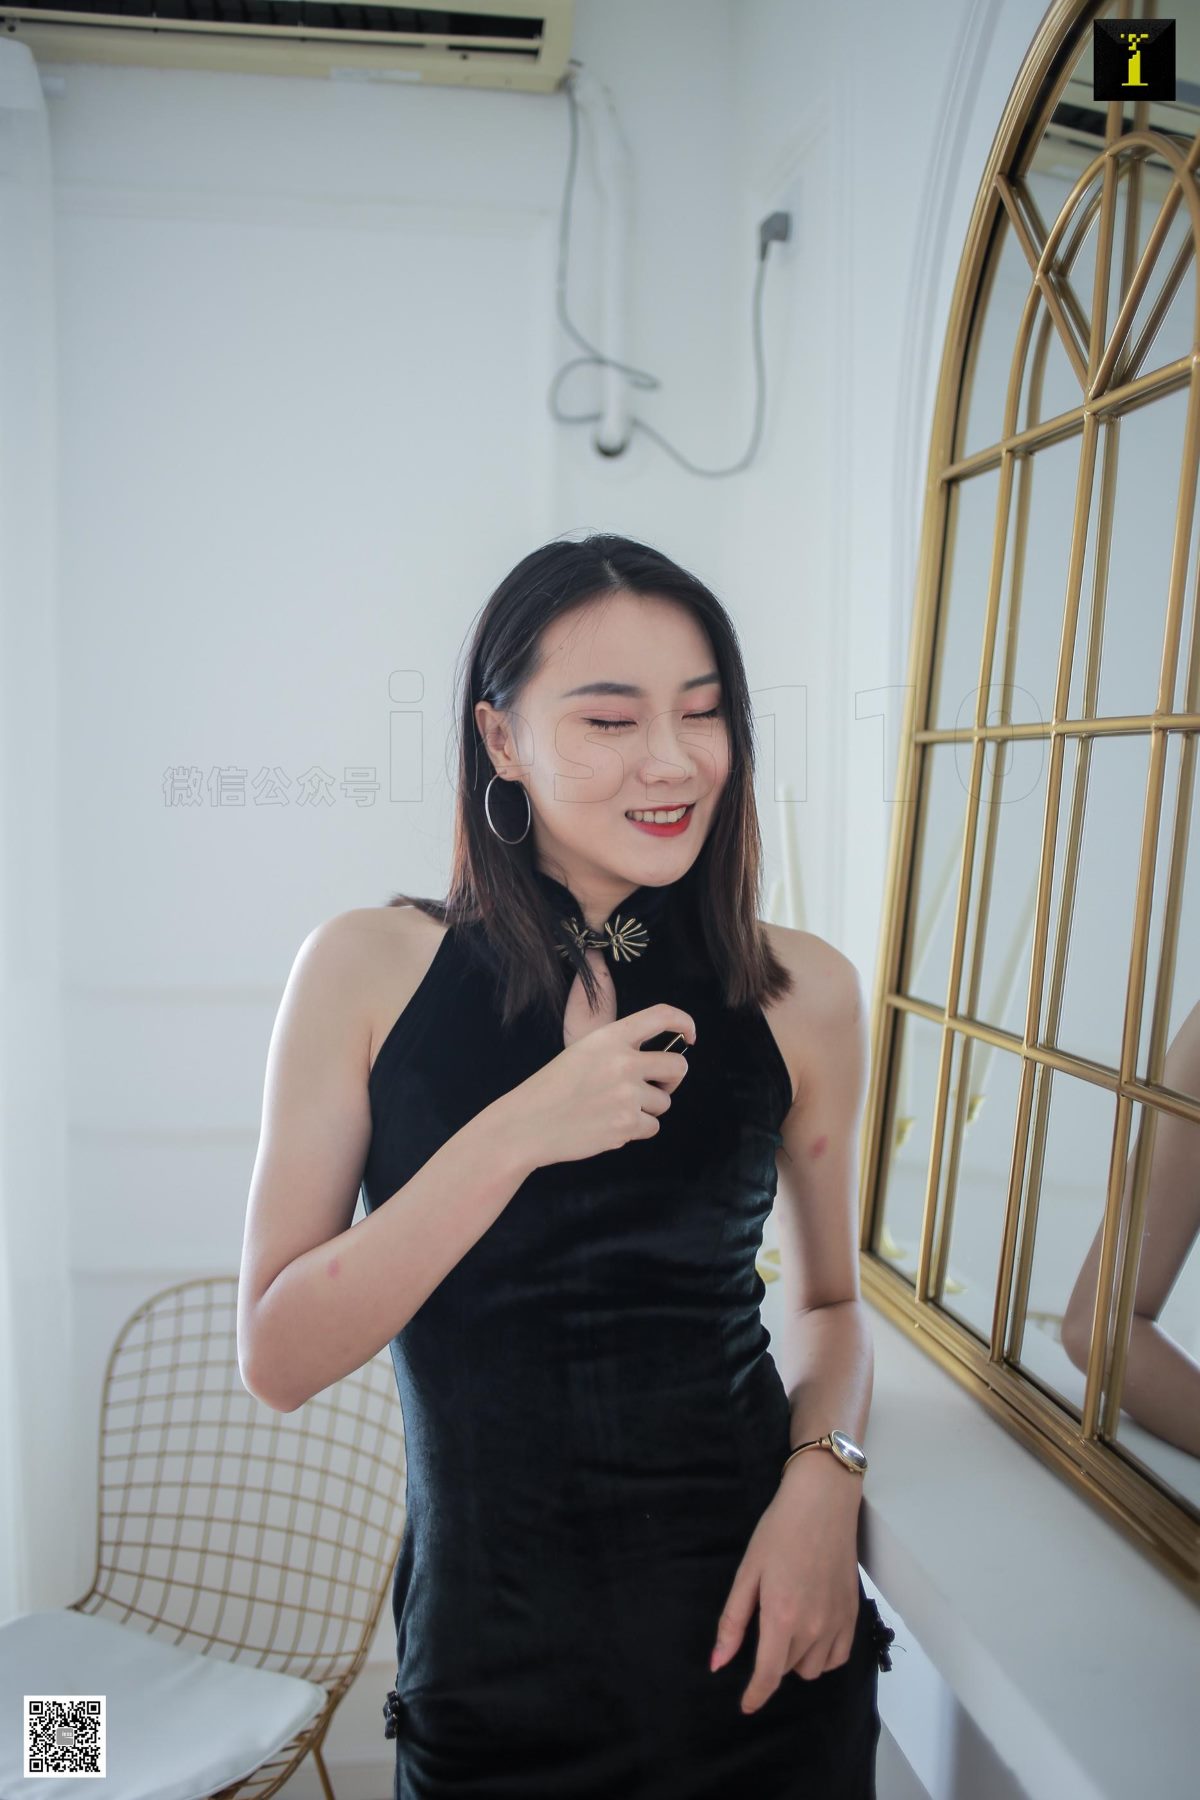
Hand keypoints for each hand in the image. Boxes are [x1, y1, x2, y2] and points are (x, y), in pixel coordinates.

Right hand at [504, 1002, 695, 1167]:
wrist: (527, 1124)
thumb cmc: (552, 1088)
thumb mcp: (583, 1051)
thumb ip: (619, 1049)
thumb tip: (660, 1061)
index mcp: (610, 1037)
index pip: (662, 1016)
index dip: (684, 1022)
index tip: (690, 1035)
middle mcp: (623, 1062)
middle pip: (678, 1066)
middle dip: (671, 1079)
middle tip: (654, 1086)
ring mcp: (627, 1095)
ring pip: (664, 1102)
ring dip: (647, 1108)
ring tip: (613, 1109)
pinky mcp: (626, 1125)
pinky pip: (652, 1127)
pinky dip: (636, 1130)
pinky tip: (609, 1125)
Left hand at [709, 1460, 862, 1711]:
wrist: (822, 1503)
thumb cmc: (779, 1532)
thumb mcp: (747, 1572)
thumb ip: (733, 1622)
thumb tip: (718, 1663)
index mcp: (782, 1617)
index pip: (768, 1675)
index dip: (755, 1695)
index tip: (746, 1704)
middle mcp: (813, 1628)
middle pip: (788, 1669)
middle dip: (772, 1660)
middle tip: (765, 1623)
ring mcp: (838, 1623)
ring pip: (814, 1668)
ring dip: (796, 1659)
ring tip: (787, 1626)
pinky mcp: (853, 1614)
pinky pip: (838, 1657)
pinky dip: (823, 1656)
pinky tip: (812, 1633)